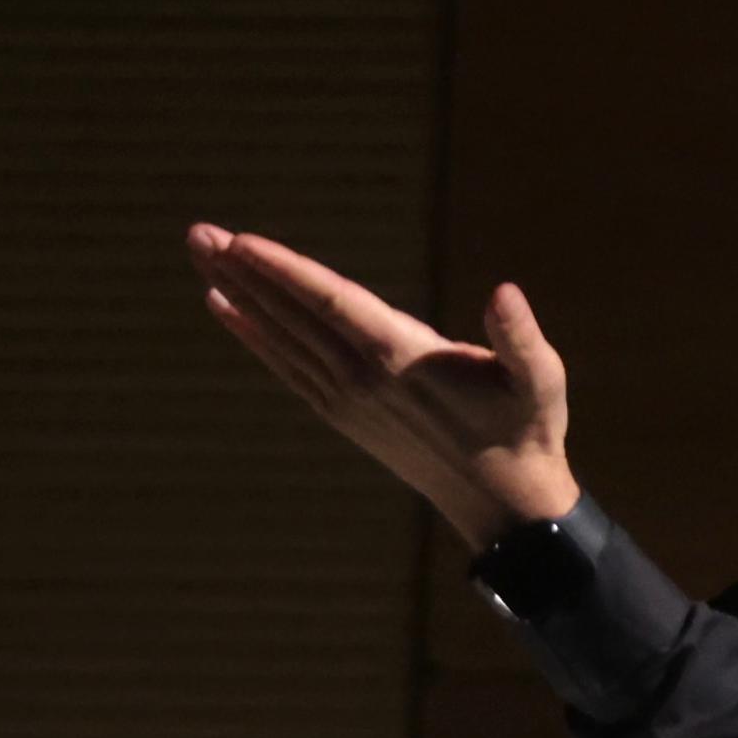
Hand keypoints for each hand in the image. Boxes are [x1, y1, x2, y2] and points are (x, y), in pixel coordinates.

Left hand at [189, 223, 579, 547]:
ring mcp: (347, 400)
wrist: (503, 505)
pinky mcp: (343, 414)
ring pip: (281, 338)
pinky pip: (286, 367)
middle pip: (291, 315)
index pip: (332, 304)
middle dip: (244, 271)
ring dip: (240, 294)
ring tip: (202, 255)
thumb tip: (504, 293)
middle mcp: (363, 380)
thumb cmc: (528, 430)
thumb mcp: (540, 381)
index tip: (242, 242)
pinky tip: (225, 308)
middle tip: (198, 233)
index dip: (286, 272)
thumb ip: (520, 337)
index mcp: (403, 360)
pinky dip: (253, 337)